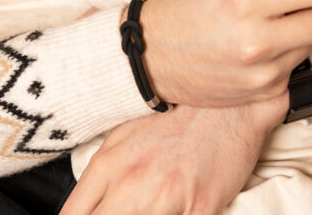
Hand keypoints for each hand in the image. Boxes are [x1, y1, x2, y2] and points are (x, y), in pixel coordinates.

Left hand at [60, 96, 287, 214]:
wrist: (229, 107)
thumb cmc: (177, 120)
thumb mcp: (124, 138)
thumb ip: (100, 177)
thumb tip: (82, 210)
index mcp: (108, 166)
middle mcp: (132, 183)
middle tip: (127, 211)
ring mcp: (166, 199)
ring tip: (149, 208)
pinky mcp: (200, 209)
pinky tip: (175, 210)